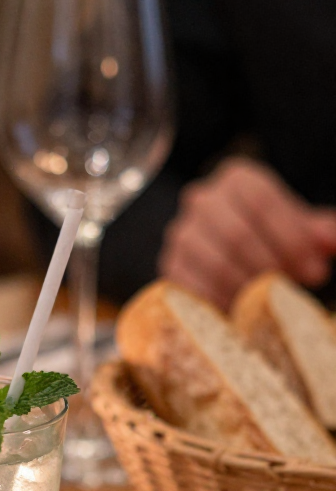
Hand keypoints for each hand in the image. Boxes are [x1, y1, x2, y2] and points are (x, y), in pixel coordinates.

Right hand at [158, 158, 335, 309]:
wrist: (227, 253)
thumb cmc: (270, 237)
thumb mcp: (297, 228)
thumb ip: (318, 232)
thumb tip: (332, 242)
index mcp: (237, 179)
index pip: (262, 202)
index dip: (292, 239)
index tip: (314, 269)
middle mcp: (202, 199)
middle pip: (237, 234)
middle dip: (272, 267)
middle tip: (294, 288)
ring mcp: (181, 234)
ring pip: (216, 264)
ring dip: (249, 289)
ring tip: (269, 301)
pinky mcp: (170, 268)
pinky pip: (195, 290)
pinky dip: (223, 304)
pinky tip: (242, 311)